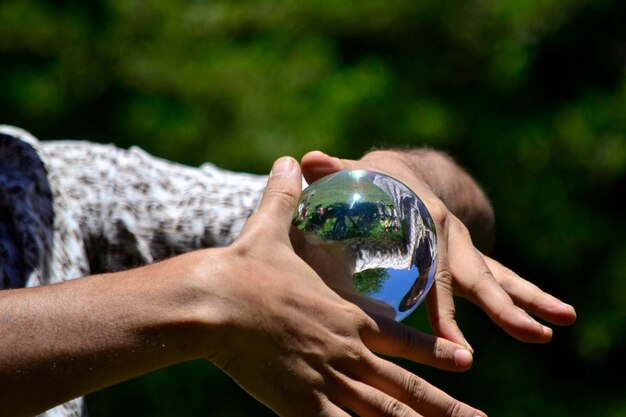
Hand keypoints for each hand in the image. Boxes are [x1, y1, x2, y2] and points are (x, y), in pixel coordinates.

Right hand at [208, 156, 485, 416]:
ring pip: (385, 415)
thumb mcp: (268, 227)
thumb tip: (289, 160)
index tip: (465, 361)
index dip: (434, 350)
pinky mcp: (301, 405)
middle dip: (446, 407)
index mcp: (346, 315)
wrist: (214, 300)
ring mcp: (328, 380)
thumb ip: (284, 197)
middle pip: (405, 386)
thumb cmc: (243, 266)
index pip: (400, 337)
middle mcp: (347, 351)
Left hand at [300, 150, 576, 347]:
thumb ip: (334, 171)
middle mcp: (451, 234)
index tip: (451, 341)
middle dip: (503, 307)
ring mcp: (463, 245)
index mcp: (427, 219)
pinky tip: (547, 320)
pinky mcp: (466, 255)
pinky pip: (498, 278)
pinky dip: (520, 298)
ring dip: (526, 302)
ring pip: (498, 276)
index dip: (441, 306)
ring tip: (558, 325)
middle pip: (476, 276)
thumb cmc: (373, 182)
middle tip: (530, 334)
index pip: (435, 271)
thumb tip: (308, 160)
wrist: (404, 173)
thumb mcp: (358, 173)